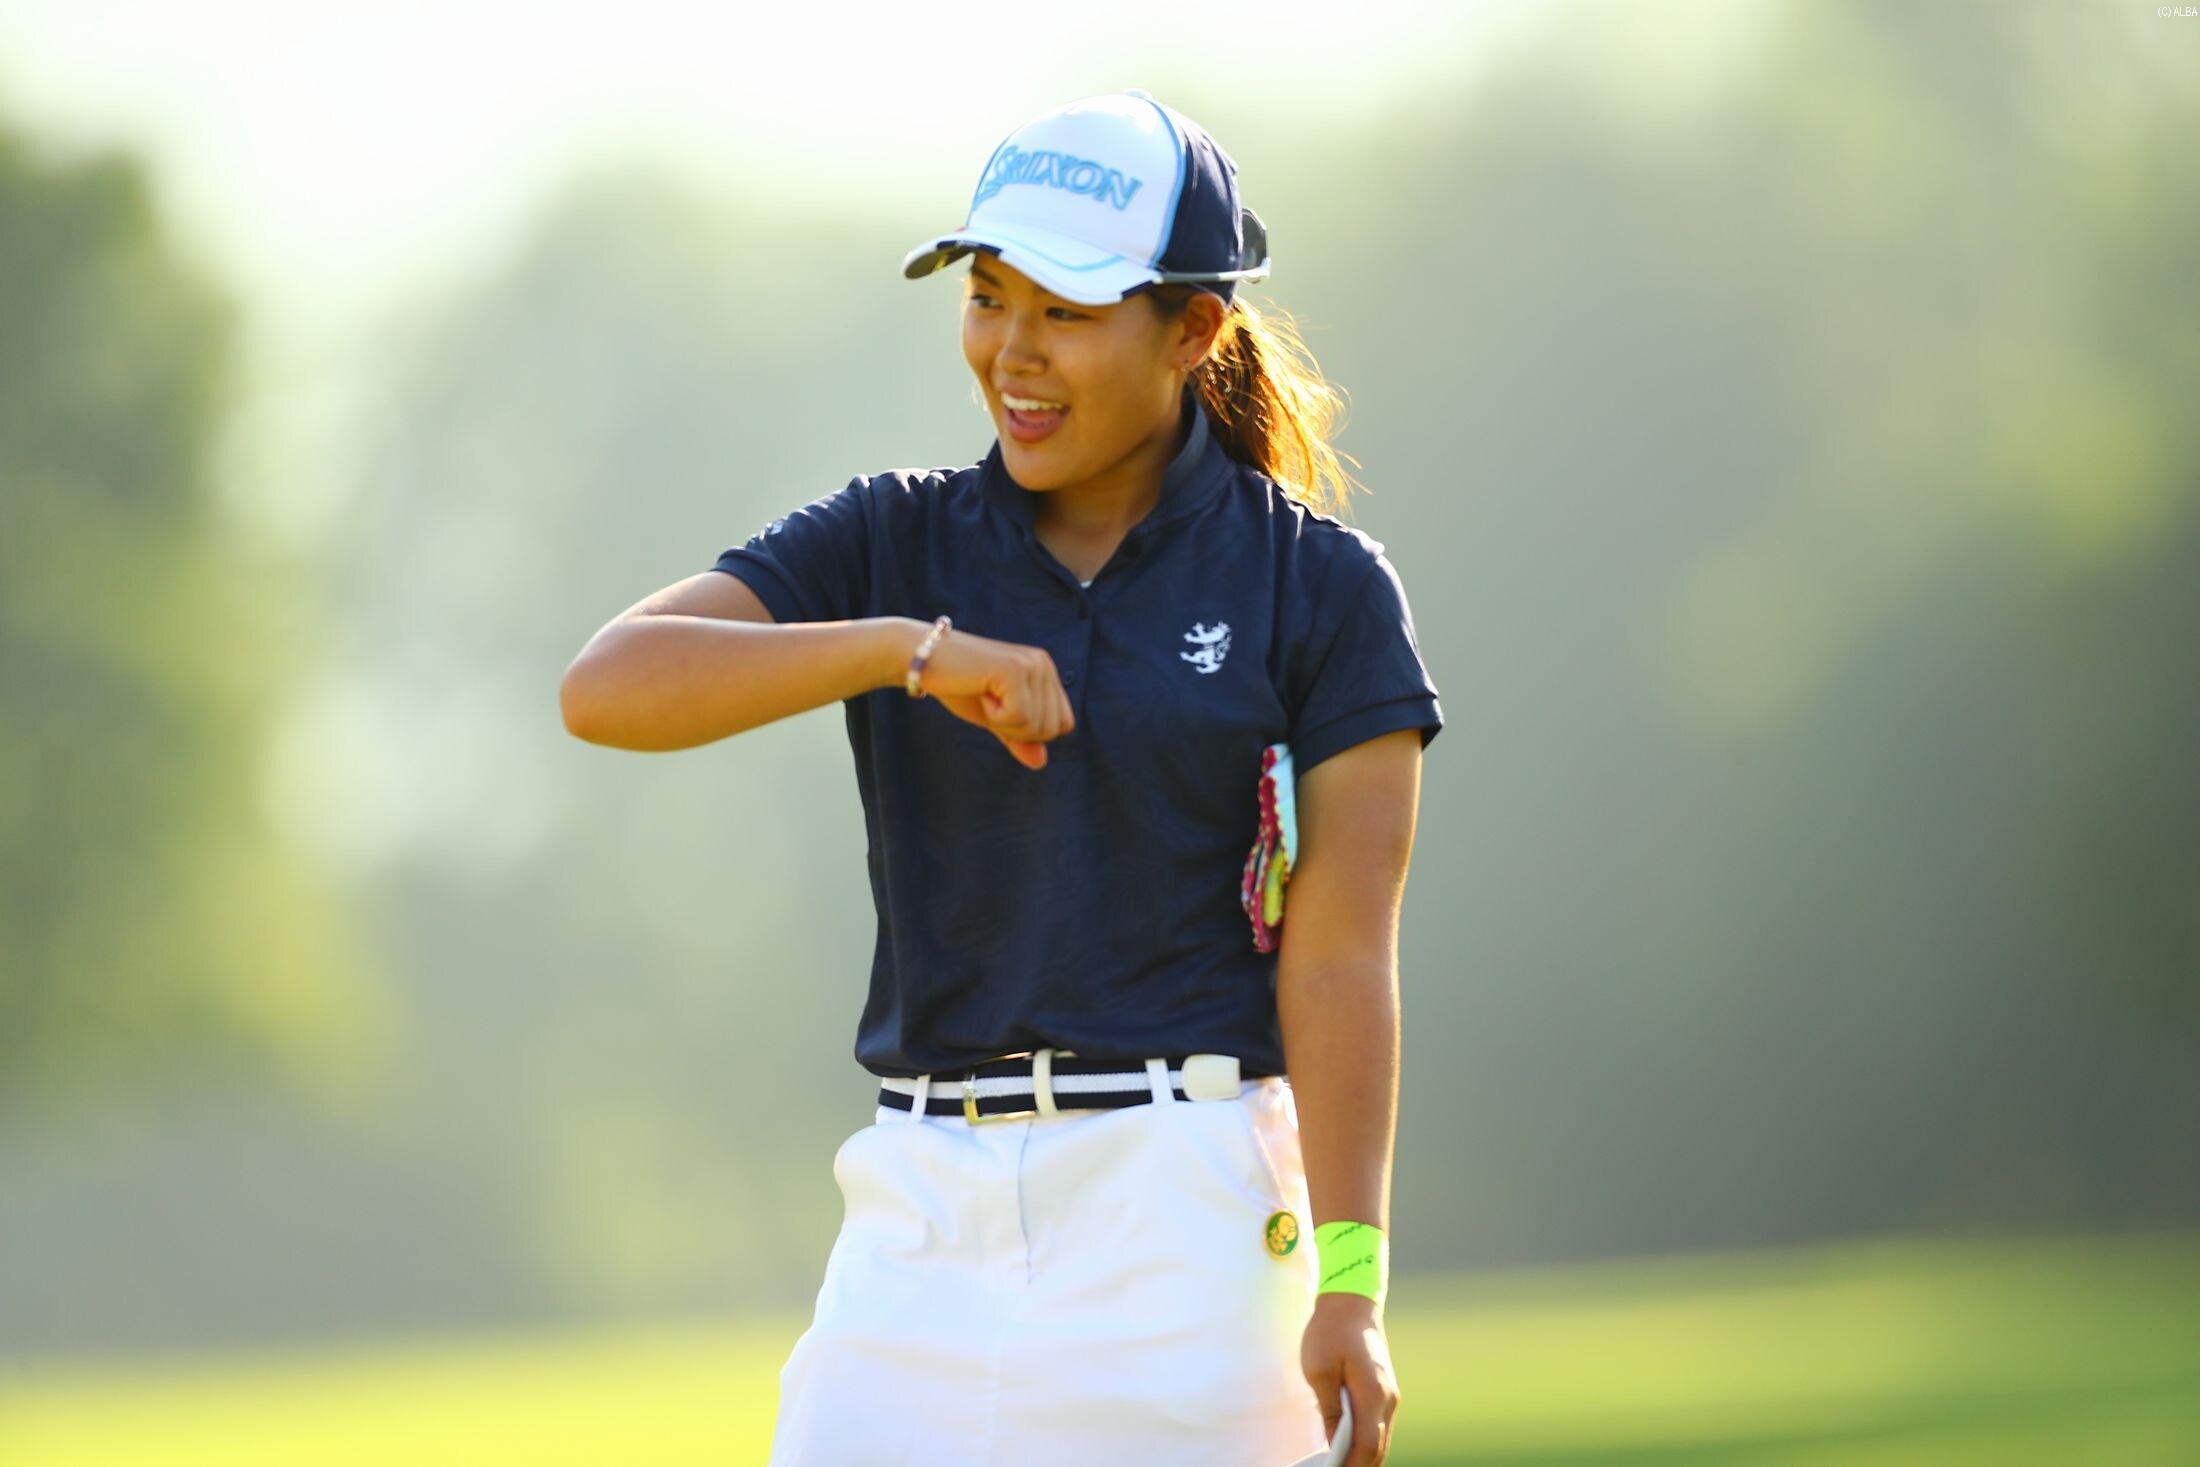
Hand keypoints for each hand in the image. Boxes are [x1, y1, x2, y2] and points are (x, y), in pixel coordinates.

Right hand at [906, 622, 1074, 769]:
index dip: (1030, 732)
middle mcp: (1043, 664)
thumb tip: (1041, 763)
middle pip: (1050, 730)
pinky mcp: (1014, 670)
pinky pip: (1018, 717)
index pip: (1062, 724)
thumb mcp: (994, 718)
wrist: (920, 658)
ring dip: (1003, 722)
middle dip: (1016, 730)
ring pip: (1036, 727)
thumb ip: (1018, 737)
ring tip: (983, 695)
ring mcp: (1031, 665)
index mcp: (1045, 672)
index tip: (1000, 709)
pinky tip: (980, 692)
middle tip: (988, 702)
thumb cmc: (957, 686)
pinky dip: (994, 715)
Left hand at [1302, 1293, 1398, 1465]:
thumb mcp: (1319, 1370)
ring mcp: (1389, 1396)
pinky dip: (1365, 1441)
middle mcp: (1388, 1399)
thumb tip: (1334, 1444)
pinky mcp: (1384, 1391)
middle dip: (1358, 1466)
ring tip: (1336, 1466)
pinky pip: (1377, 1426)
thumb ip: (1329, 1410)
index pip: (1367, 1446)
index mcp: (1373, 1394)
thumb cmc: (1330, 1332)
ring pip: (1380, 1438)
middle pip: (1377, 1448)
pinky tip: (1344, 1448)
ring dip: (1362, 1456)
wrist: (1352, 1302)